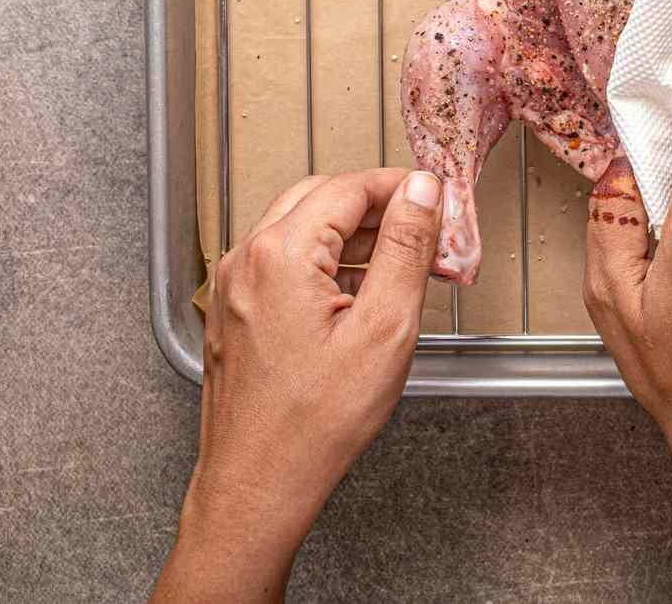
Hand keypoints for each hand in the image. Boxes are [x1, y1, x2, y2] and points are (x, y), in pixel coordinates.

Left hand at [153, 169, 441, 602]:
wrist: (258, 485)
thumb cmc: (315, 422)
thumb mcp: (385, 327)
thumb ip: (405, 247)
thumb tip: (420, 190)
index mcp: (282, 253)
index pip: (350, 188)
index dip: (400, 188)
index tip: (437, 199)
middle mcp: (247, 260)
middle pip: (321, 199)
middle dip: (377, 208)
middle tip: (425, 231)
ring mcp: (234, 287)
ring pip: (301, 230)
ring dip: (354, 237)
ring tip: (402, 268)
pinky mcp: (234, 313)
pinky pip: (283, 264)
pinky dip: (326, 264)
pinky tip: (362, 296)